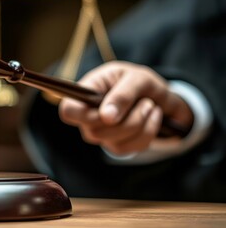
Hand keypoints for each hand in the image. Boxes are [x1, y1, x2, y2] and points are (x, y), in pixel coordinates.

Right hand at [59, 61, 192, 155]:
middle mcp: (88, 117)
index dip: (81, 115)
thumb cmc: (140, 82)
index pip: (68, 111)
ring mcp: (100, 135)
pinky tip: (153, 118)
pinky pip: (130, 149)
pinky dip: (148, 133)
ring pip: (115, 143)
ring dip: (142, 124)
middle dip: (128, 119)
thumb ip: (122, 94)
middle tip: (147, 102)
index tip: (107, 112)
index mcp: (86, 93)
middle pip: (95, 132)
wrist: (158, 96)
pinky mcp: (115, 146)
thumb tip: (106, 117)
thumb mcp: (137, 78)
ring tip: (151, 106)